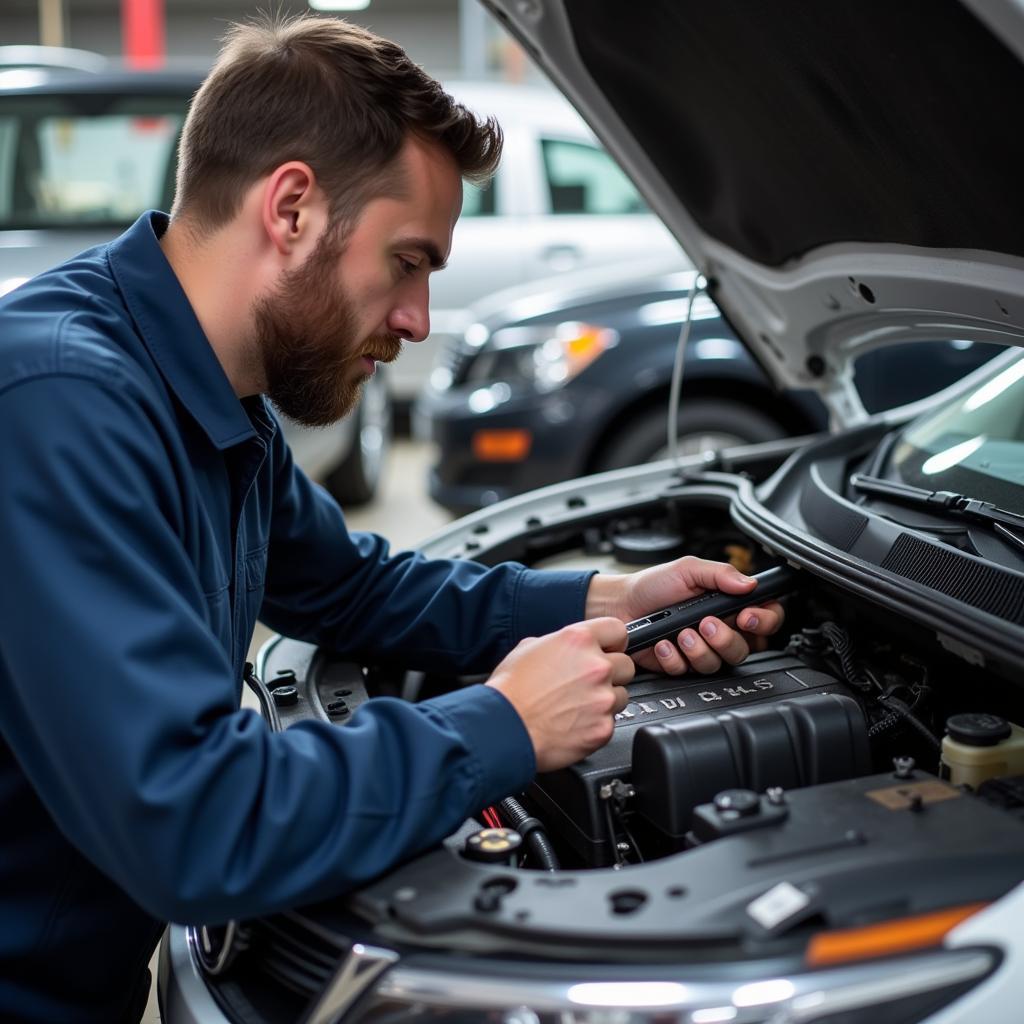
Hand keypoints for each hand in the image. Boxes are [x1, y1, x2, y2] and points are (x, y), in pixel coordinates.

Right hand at [486, 617, 633, 771]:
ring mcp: (602, 698)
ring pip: (621, 695)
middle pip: (626, 665)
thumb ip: (558, 643)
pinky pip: (610, 722)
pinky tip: (573, 723)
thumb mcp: (528, 648)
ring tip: (576, 706)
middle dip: (610, 674)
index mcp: (578, 640)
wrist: (504, 728)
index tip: (609, 650)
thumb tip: (567, 649)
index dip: (613, 642)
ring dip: (604, 700)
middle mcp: (596, 666)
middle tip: (587, 684)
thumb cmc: (510, 690)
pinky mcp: (603, 727)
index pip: (618, 630)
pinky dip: (596, 724)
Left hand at [585, 556, 784, 675]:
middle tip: (707, 623)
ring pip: (718, 663)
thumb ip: (720, 574)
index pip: (765, 617)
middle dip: (726, 638)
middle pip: (746, 648)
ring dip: (699, 648)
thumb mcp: (688, 569)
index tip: (747, 616)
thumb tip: (749, 583)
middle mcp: (719, 630)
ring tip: (681, 632)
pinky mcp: (681, 665)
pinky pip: (687, 671)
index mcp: (728, 605)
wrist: (620, 604)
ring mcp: (701, 649)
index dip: (764, 620)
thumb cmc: (653, 585)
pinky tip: (663, 643)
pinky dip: (674, 657)